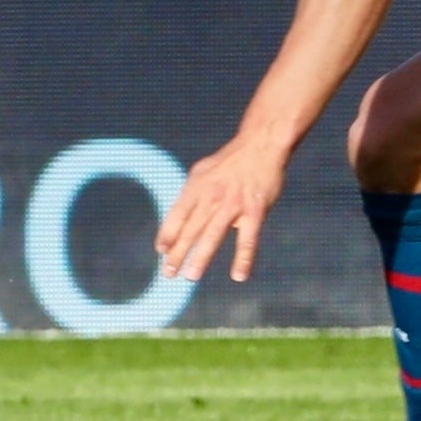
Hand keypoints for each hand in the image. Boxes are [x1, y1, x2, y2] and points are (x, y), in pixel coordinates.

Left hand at [156, 134, 285, 282]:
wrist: (261, 145)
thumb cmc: (230, 163)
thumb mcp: (203, 172)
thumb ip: (192, 196)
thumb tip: (177, 220)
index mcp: (197, 186)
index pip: (177, 214)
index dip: (167, 233)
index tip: (160, 251)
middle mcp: (211, 196)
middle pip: (191, 229)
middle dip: (178, 252)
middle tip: (168, 273)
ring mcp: (233, 204)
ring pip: (213, 235)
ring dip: (201, 257)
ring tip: (191, 275)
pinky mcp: (254, 210)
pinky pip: (248, 239)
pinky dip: (243, 259)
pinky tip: (239, 276)